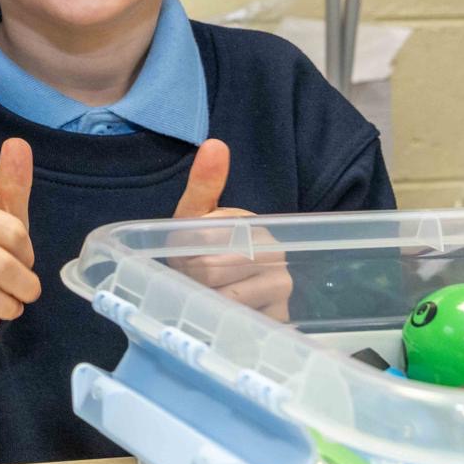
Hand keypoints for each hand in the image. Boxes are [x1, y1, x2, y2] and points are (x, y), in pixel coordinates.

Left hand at [169, 139, 292, 319]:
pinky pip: (236, 320)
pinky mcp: (278, 318)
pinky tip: (221, 312)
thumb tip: (215, 143)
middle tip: (193, 276)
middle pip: (208, 270)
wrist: (219, 289)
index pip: (200, 240)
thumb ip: (203, 184)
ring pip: (221, 298)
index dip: (182, 251)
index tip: (186, 254)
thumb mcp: (194, 217)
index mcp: (254, 226)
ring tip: (208, 291)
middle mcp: (275, 254)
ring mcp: (281, 288)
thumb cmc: (203, 249)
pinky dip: (221, 319)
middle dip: (191, 276)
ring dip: (204, 299)